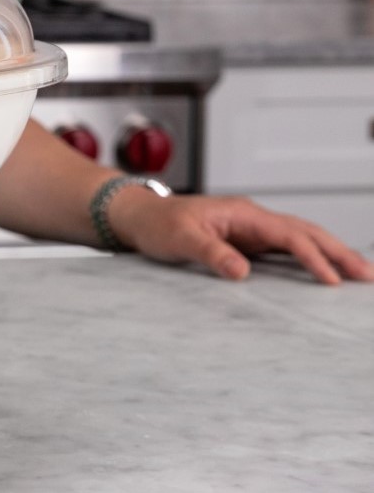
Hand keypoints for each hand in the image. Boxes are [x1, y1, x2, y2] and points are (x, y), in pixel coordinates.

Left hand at [111, 190, 372, 285]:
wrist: (142, 217)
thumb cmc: (159, 224)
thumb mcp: (180, 239)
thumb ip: (210, 254)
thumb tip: (242, 271)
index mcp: (242, 213)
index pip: (288, 234)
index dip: (312, 256)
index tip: (331, 279)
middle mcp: (253, 218)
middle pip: (305, 232)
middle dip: (338, 252)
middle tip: (368, 275)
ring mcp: (253, 229)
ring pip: (301, 238)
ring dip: (330, 254)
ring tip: (359, 274)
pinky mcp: (248, 241)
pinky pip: (287, 248)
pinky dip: (310, 257)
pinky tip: (326, 272)